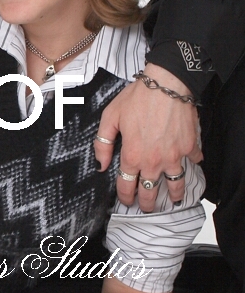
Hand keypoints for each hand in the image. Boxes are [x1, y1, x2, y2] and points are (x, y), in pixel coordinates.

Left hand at [94, 64, 202, 211]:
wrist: (166, 84)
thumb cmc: (137, 98)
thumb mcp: (110, 116)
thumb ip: (102, 143)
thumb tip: (100, 165)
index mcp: (132, 156)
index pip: (127, 186)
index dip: (125, 196)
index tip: (127, 201)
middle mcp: (154, 161)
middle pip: (151, 192)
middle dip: (148, 203)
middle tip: (147, 207)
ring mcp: (174, 156)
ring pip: (175, 185)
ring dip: (173, 195)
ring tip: (172, 199)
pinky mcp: (190, 148)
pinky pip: (193, 163)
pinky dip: (192, 166)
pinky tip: (188, 165)